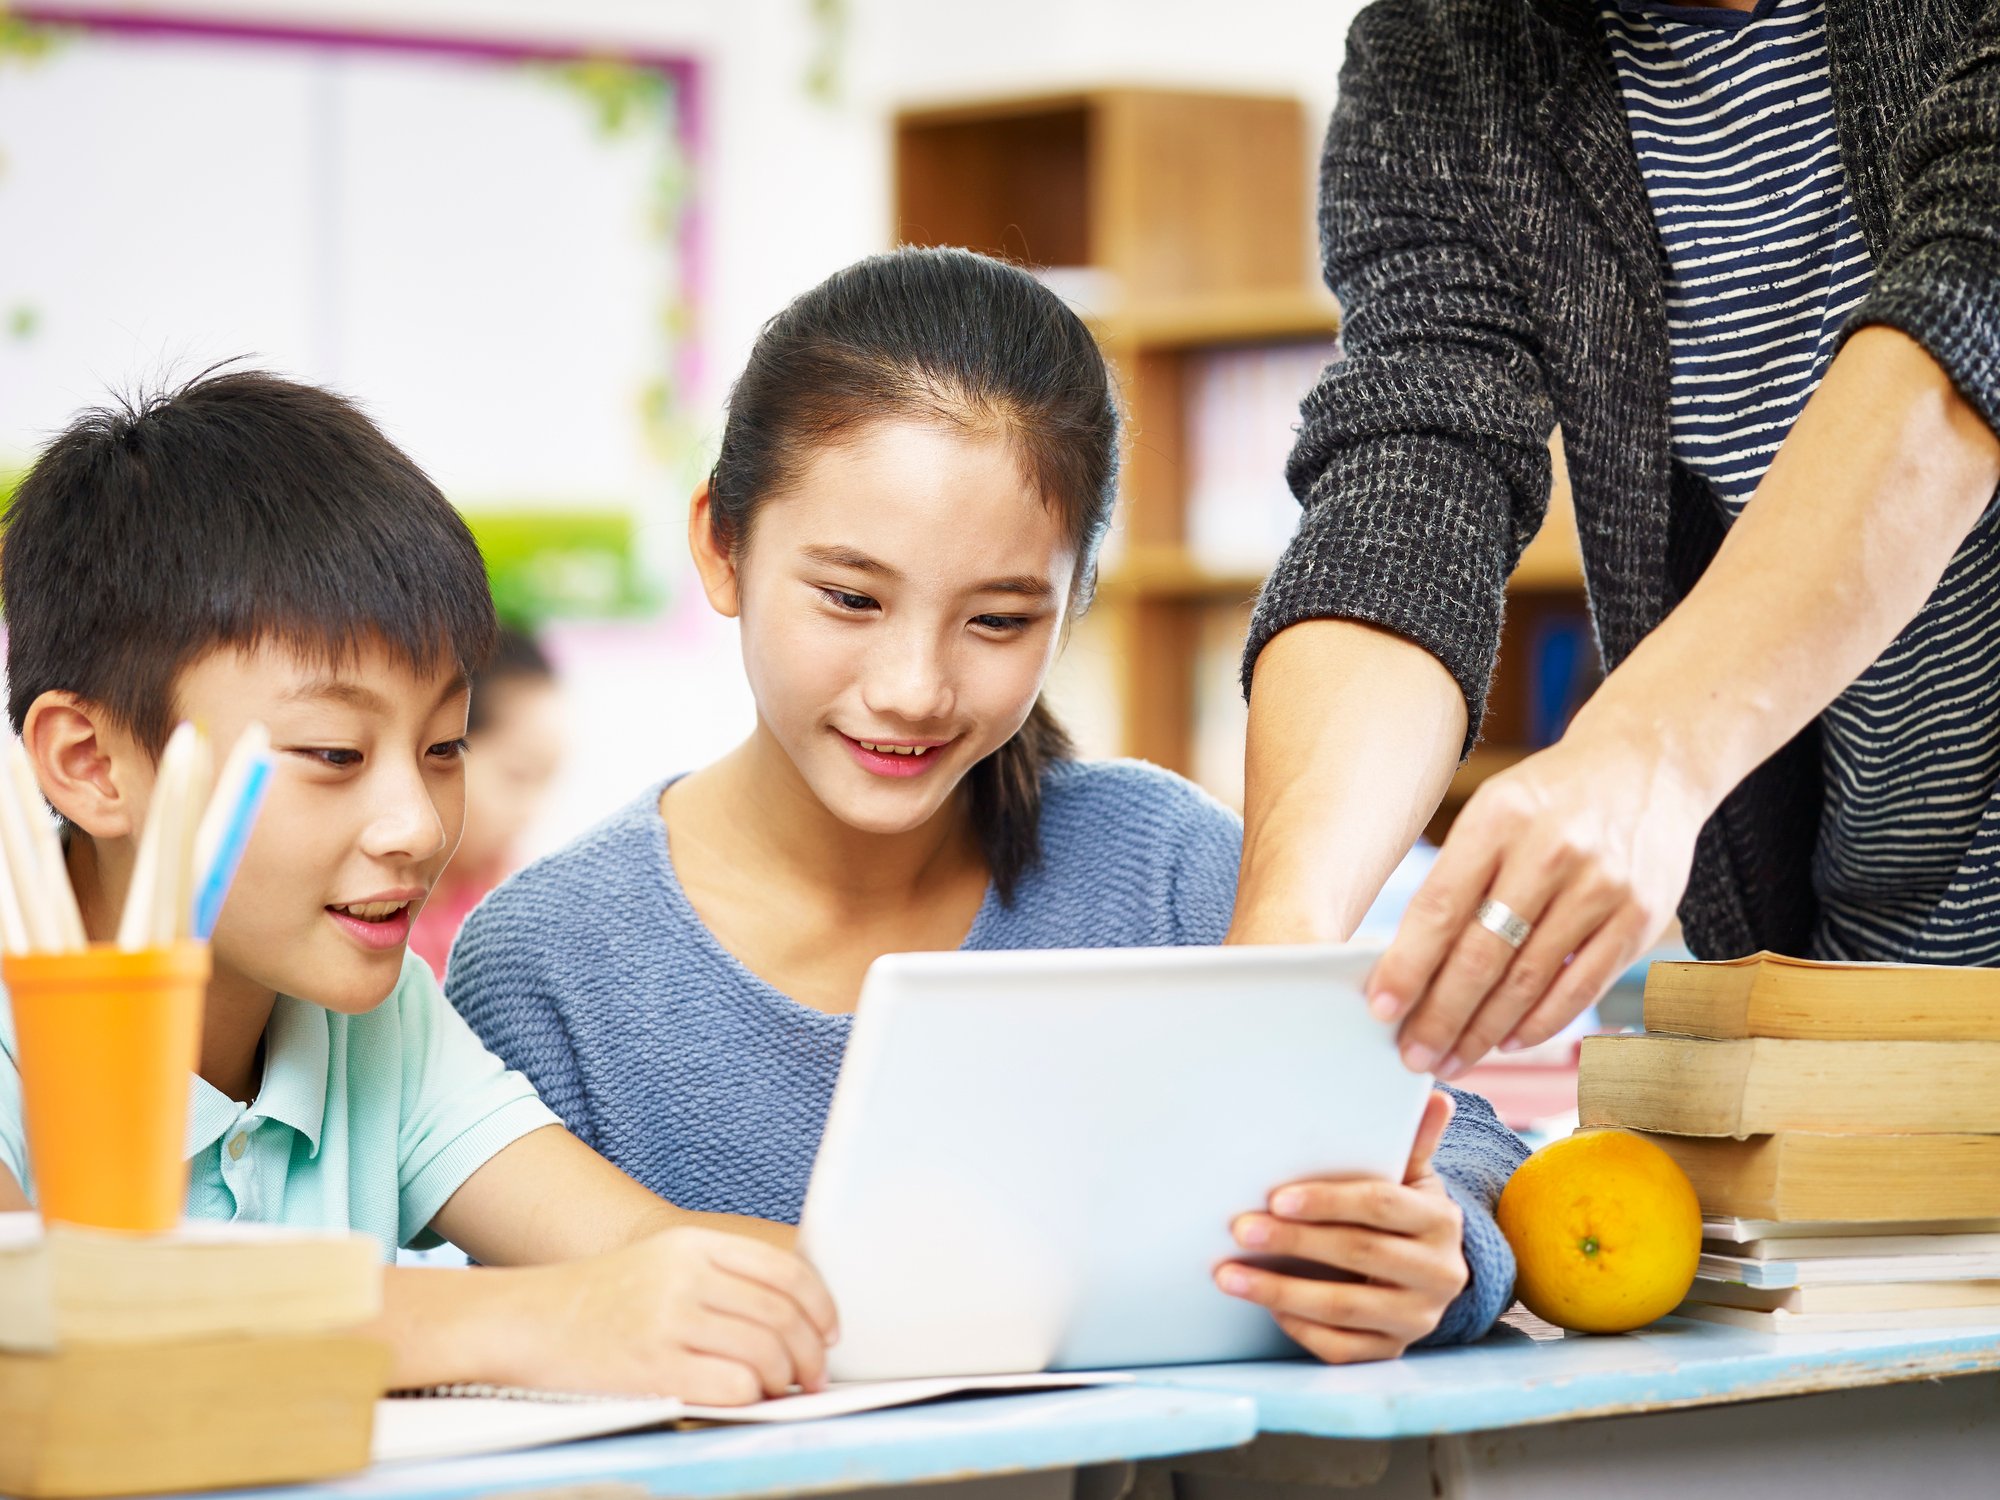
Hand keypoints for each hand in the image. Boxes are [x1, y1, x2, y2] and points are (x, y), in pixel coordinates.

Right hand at [496, 1226, 838, 1402]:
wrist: (524, 1321)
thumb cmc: (600, 1301)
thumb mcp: (664, 1264)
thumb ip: (723, 1277)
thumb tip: (796, 1317)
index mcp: (693, 1245)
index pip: (787, 1270)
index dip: (822, 1305)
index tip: (830, 1332)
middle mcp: (684, 1276)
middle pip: (783, 1315)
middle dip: (812, 1353)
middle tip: (816, 1376)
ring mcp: (667, 1320)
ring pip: (767, 1351)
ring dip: (787, 1378)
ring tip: (782, 1389)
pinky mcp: (653, 1368)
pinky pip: (734, 1385)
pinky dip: (753, 1395)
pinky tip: (747, 1398)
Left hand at [1215, 1090, 1466, 1362]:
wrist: (1425, 1273)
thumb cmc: (1402, 1214)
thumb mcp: (1410, 1178)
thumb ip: (1413, 1140)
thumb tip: (1433, 1094)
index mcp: (1441, 1222)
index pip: (1381, 1206)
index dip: (1328, 1201)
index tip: (1276, 1198)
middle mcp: (1439, 1274)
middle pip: (1359, 1255)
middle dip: (1293, 1242)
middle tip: (1240, 1229)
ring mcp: (1417, 1319)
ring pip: (1344, 1308)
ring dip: (1280, 1291)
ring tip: (1229, 1275)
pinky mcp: (1391, 1352)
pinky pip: (1342, 1349)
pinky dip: (1301, 1328)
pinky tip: (1266, 1308)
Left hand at [1369, 721, 1704, 1078]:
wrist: (1646, 765)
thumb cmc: (1548, 800)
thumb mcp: (1493, 811)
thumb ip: (1456, 878)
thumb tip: (1405, 965)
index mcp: (1498, 818)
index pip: (1440, 908)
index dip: (1407, 966)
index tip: (1380, 1009)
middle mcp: (1550, 851)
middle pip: (1482, 954)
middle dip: (1440, 1016)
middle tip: (1413, 1056)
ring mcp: (1601, 886)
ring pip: (1529, 980)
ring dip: (1485, 1031)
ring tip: (1453, 1057)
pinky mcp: (1640, 916)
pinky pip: (1581, 987)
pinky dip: (1541, 1022)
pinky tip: (1509, 1040)